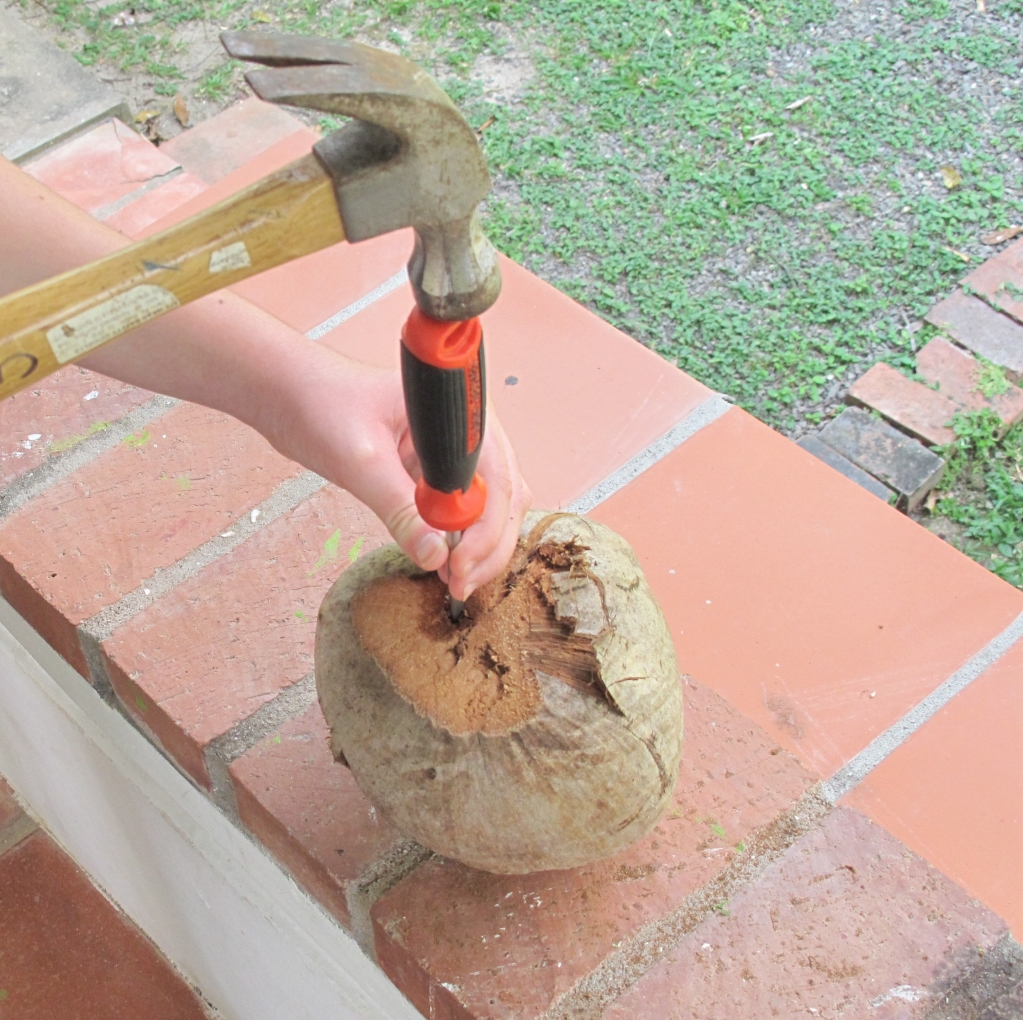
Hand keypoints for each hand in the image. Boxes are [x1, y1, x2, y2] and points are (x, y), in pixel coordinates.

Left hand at [264, 346, 530, 598]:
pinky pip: (464, 511)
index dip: (487, 530)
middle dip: (491, 546)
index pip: (498, 479)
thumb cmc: (321, 404)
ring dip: (481, 547)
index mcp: (461, 414)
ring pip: (493, 507)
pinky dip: (461, 541)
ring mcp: (455, 453)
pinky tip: (443, 564)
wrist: (288, 393)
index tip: (460, 567)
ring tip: (455, 582)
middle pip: (506, 496)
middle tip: (460, 585)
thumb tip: (436, 557)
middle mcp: (469, 431)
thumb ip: (399, 509)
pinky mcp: (437, 472)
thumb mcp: (360, 461)